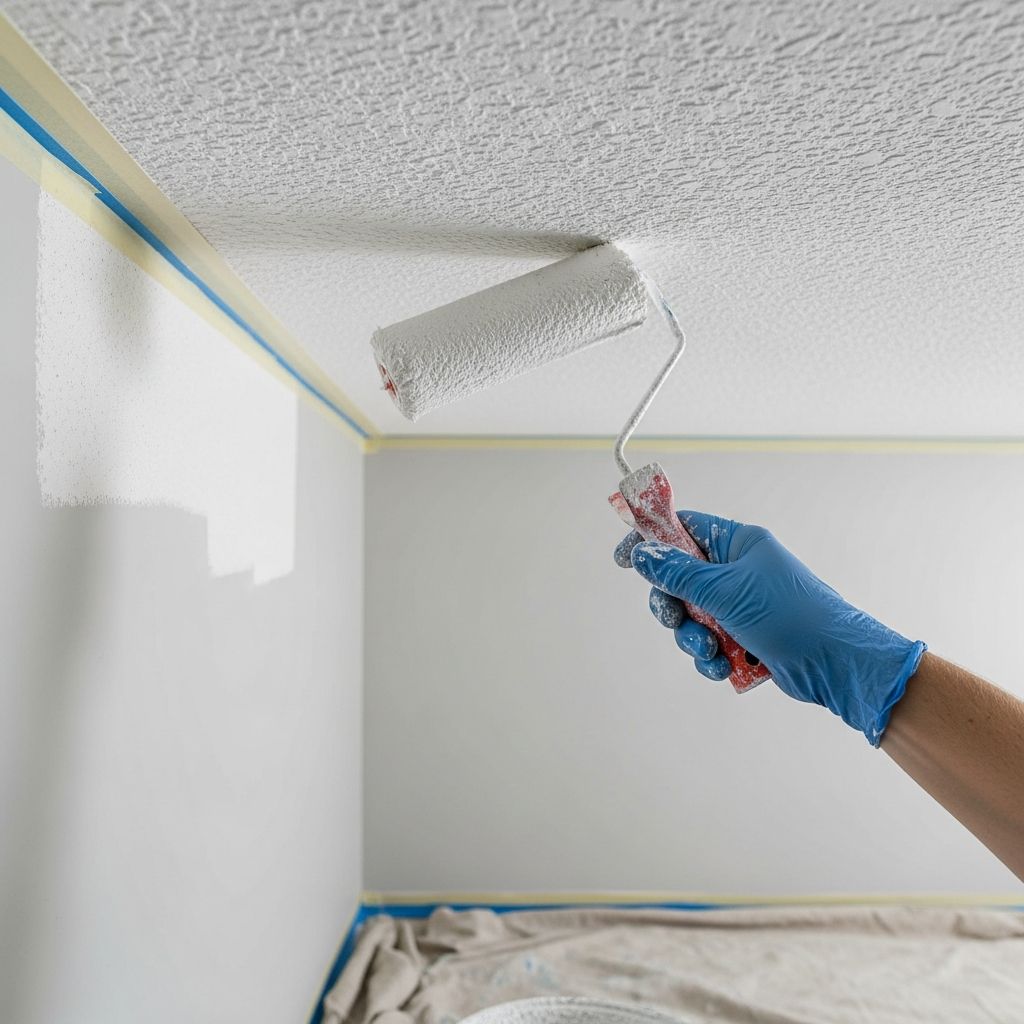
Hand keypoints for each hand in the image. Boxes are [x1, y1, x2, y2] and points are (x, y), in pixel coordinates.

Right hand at [614, 510, 925, 744]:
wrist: (837, 664)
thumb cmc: (790, 615)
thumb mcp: (725, 591)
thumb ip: (678, 573)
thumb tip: (642, 553)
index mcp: (738, 543)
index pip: (683, 528)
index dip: (651, 540)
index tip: (624, 558)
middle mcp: (739, 570)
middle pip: (680, 579)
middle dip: (674, 606)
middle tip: (673, 619)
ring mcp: (743, 604)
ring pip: (692, 616)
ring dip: (693, 637)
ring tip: (711, 651)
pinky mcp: (747, 635)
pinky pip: (710, 641)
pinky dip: (711, 656)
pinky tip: (723, 667)